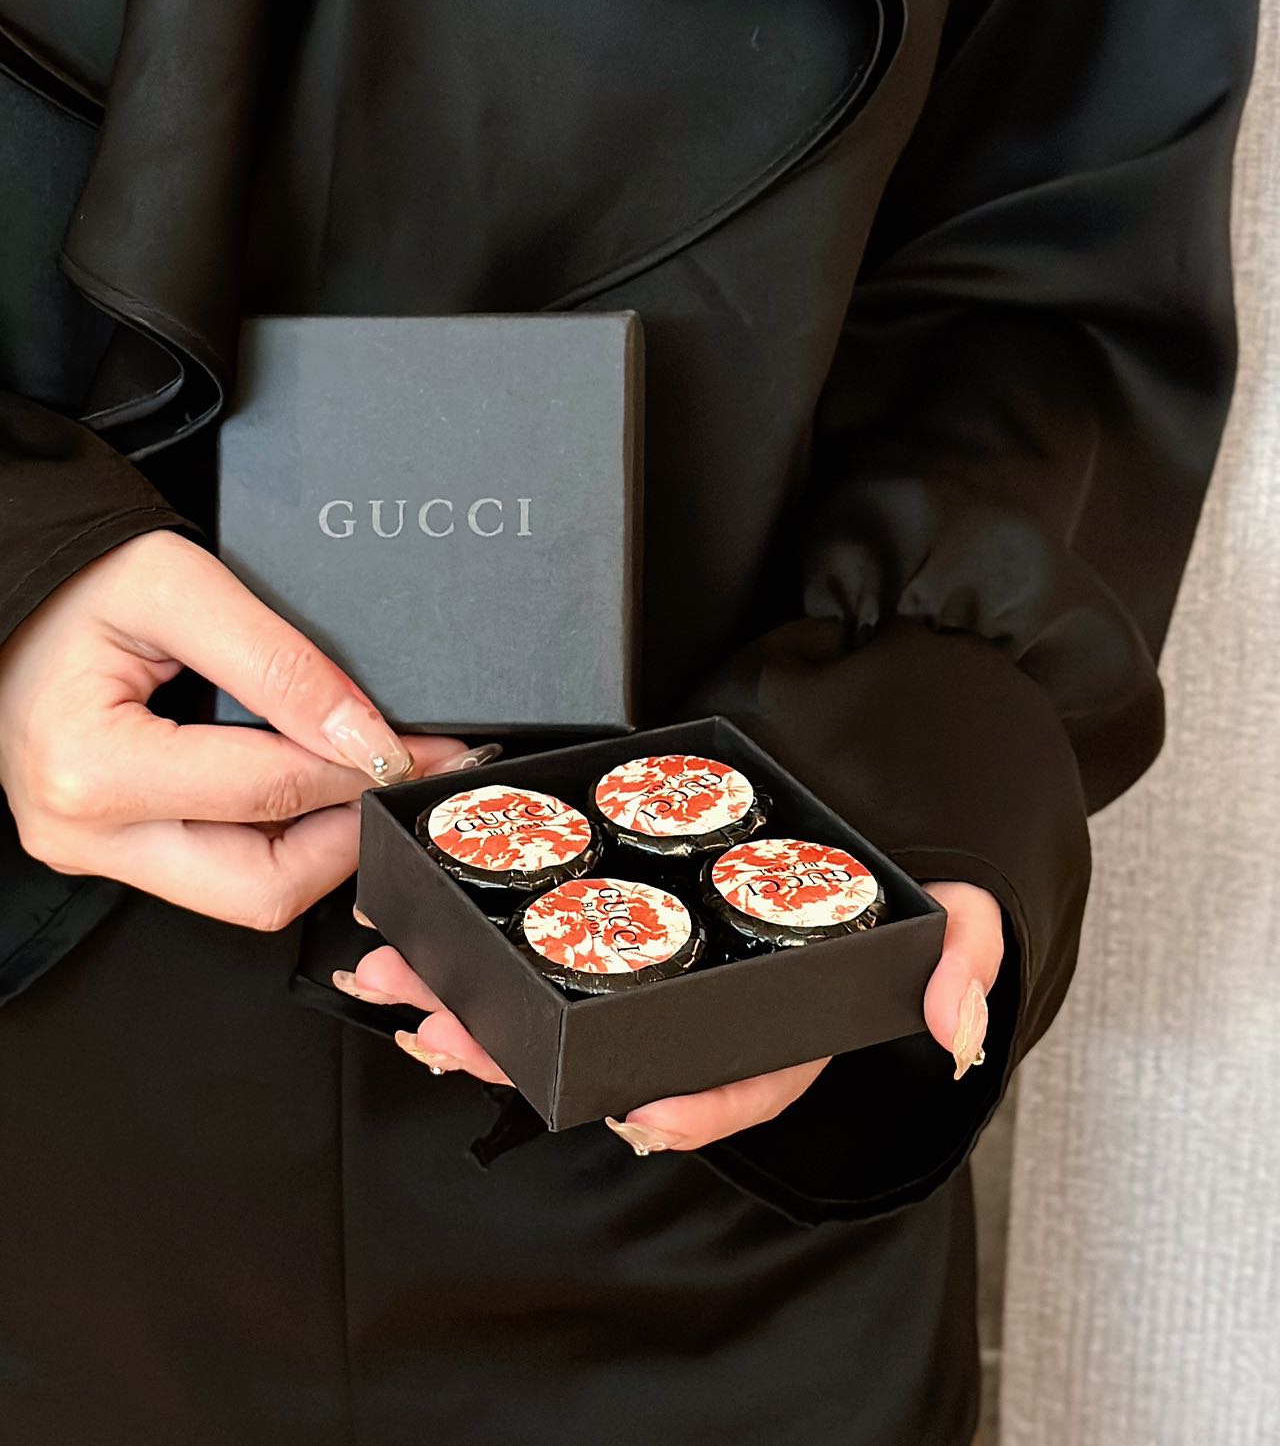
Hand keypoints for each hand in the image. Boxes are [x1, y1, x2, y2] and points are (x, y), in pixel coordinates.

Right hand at [0, 530, 491, 929]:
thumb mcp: (181, 588)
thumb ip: (279, 663)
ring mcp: (98, 854)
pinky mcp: (116, 854)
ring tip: (352, 773)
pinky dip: (278, 837)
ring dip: (318, 843)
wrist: (19, 597)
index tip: (426, 746)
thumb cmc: (77, 587)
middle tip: (395, 774)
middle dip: (346, 834)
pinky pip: (221, 874)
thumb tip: (366, 736)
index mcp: (92, 769)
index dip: (365, 768)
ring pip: (248, 896)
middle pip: (264, 888)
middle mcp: (86, 834)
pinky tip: (303, 783)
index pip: (271, 794)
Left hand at [338, 877, 1003, 1152]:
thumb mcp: (950, 911)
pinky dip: (475, 949)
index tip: (630, 1113)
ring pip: (554, 1011)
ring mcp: (655, 977)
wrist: (870, 813)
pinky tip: (415, 937)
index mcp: (783, 1028)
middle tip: (445, 1035)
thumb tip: (957, 1027)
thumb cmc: (898, 881)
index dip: (685, 1109)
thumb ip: (961, 956)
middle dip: (520, 1058)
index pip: (738, 1084)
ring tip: (396, 985)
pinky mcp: (618, 927)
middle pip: (609, 1057)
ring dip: (473, 1005)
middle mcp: (706, 1017)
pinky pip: (540, 954)